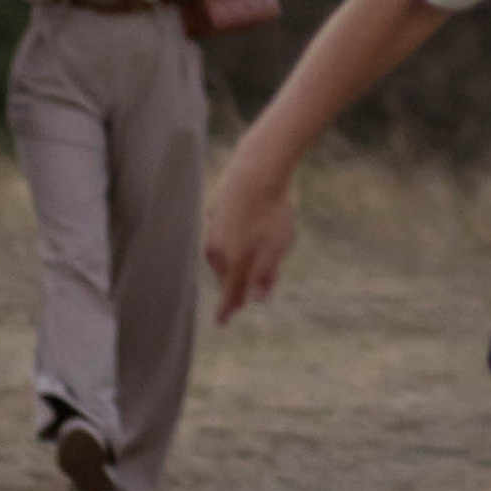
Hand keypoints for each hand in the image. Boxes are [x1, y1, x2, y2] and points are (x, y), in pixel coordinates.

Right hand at [204, 152, 296, 323]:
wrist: (258, 168)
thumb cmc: (271, 210)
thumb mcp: (277, 247)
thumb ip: (264, 276)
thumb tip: (255, 300)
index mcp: (234, 260)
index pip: (229, 291)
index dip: (227, 308)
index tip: (221, 322)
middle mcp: (218, 246)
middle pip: (225, 274)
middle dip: (232, 285)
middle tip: (239, 297)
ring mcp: (214, 226)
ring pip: (220, 253)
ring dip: (230, 263)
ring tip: (241, 265)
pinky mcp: (215, 208)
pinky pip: (220, 232)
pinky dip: (227, 239)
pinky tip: (237, 232)